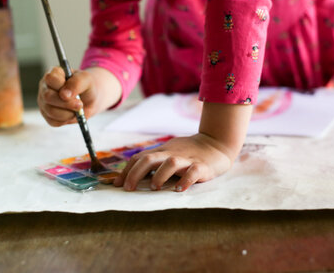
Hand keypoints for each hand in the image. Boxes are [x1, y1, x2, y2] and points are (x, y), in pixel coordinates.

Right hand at [37, 66, 99, 125]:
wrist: (90, 99)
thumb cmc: (86, 86)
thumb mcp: (86, 80)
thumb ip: (76, 83)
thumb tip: (64, 95)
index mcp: (54, 74)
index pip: (50, 79)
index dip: (61, 86)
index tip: (72, 93)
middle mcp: (45, 87)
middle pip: (48, 96)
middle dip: (66, 103)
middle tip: (80, 104)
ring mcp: (44, 102)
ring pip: (50, 111)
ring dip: (68, 113)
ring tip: (77, 109)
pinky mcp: (47, 115)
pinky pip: (53, 121)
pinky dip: (66, 120)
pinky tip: (72, 114)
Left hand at [113, 134, 234, 191]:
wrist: (216, 143)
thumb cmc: (189, 152)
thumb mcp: (169, 152)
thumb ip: (154, 162)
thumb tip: (132, 177)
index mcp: (162, 151)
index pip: (140, 158)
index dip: (127, 170)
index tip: (117, 184)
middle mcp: (172, 154)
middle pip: (149, 158)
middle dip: (135, 173)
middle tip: (129, 189)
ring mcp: (187, 159)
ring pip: (170, 163)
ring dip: (159, 175)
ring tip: (154, 187)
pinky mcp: (202, 166)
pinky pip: (193, 172)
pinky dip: (185, 180)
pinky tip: (179, 190)